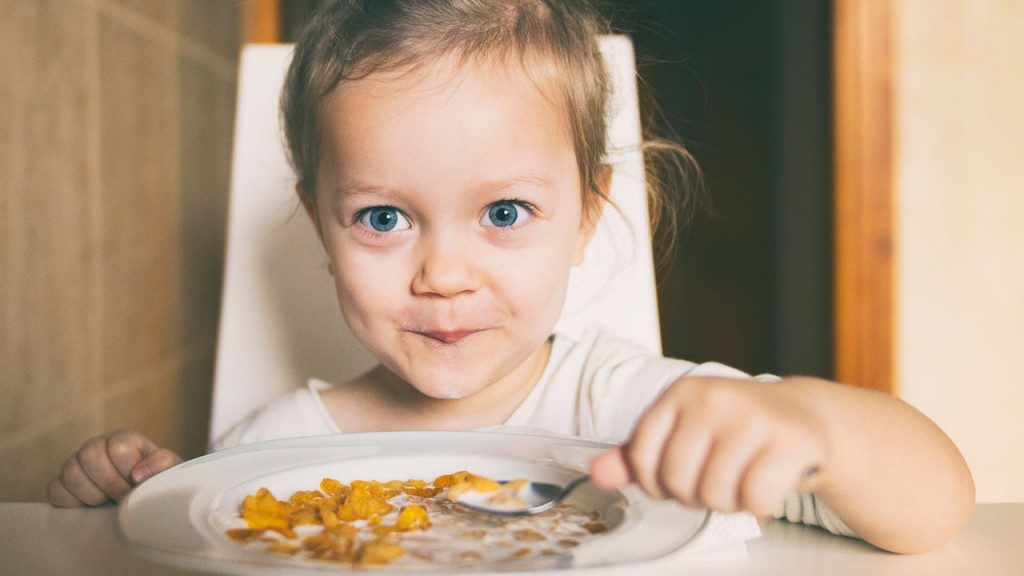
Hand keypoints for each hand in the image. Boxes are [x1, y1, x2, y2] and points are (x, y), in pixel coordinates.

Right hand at [48, 430, 181, 506]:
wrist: (141, 501)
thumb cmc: (156, 483)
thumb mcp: (167, 471)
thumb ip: (161, 464)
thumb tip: (137, 475)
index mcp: (124, 439)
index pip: (119, 448)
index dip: (128, 472)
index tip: (136, 487)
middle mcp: (97, 447)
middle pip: (90, 457)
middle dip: (109, 484)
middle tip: (121, 498)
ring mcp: (76, 464)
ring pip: (70, 472)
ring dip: (91, 494)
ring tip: (106, 503)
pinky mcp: (62, 483)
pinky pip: (56, 490)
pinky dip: (71, 502)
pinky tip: (89, 508)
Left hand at [590, 377, 828, 515]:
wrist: (804, 415)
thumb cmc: (734, 430)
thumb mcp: (683, 433)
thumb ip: (637, 456)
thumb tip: (596, 474)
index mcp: (679, 393)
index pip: (642, 458)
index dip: (657, 484)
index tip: (678, 478)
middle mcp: (713, 398)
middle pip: (677, 480)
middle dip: (695, 495)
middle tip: (717, 480)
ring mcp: (752, 416)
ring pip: (715, 493)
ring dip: (728, 502)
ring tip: (742, 480)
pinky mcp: (790, 439)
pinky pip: (756, 499)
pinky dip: (761, 504)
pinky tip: (769, 482)